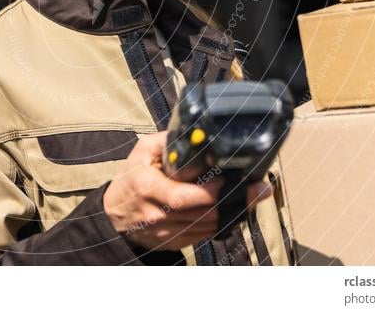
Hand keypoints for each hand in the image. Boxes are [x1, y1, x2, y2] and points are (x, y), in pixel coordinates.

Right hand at [102, 131, 272, 250]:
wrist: (114, 216)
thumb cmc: (130, 179)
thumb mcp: (141, 152)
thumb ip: (167, 141)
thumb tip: (195, 132)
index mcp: (148, 188)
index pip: (184, 196)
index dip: (213, 192)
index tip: (238, 180)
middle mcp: (157, 214)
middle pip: (204, 213)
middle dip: (235, 202)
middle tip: (260, 189)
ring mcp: (166, 232)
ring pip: (208, 227)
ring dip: (233, 213)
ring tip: (252, 197)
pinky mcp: (173, 242)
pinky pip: (204, 235)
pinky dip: (221, 223)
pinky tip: (233, 210)